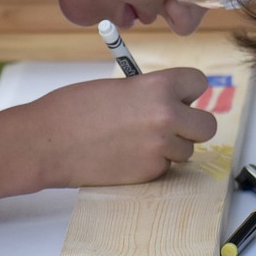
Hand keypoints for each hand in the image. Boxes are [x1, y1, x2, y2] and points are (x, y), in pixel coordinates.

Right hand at [21, 67, 216, 187]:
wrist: (47, 141)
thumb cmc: (75, 108)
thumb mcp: (121, 87)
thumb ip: (152, 93)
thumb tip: (175, 102)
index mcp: (159, 86)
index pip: (199, 83)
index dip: (189, 91)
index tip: (180, 97)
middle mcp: (166, 116)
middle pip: (208, 125)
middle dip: (192, 125)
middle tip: (170, 125)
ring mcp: (160, 147)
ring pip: (187, 149)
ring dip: (170, 147)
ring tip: (138, 140)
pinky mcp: (150, 172)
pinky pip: (166, 167)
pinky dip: (151, 164)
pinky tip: (126, 155)